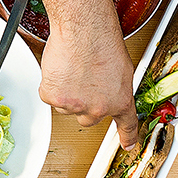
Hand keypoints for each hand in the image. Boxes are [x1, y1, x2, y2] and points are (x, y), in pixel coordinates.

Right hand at [39, 26, 141, 147]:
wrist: (84, 31)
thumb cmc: (103, 42)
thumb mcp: (121, 68)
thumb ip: (114, 87)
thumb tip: (106, 91)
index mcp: (120, 101)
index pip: (126, 125)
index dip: (127, 137)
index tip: (127, 145)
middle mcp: (99, 108)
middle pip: (87, 118)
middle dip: (83, 104)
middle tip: (82, 83)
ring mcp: (75, 106)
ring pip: (66, 107)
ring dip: (66, 92)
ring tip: (72, 70)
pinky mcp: (54, 98)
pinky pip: (49, 95)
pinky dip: (51, 83)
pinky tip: (60, 69)